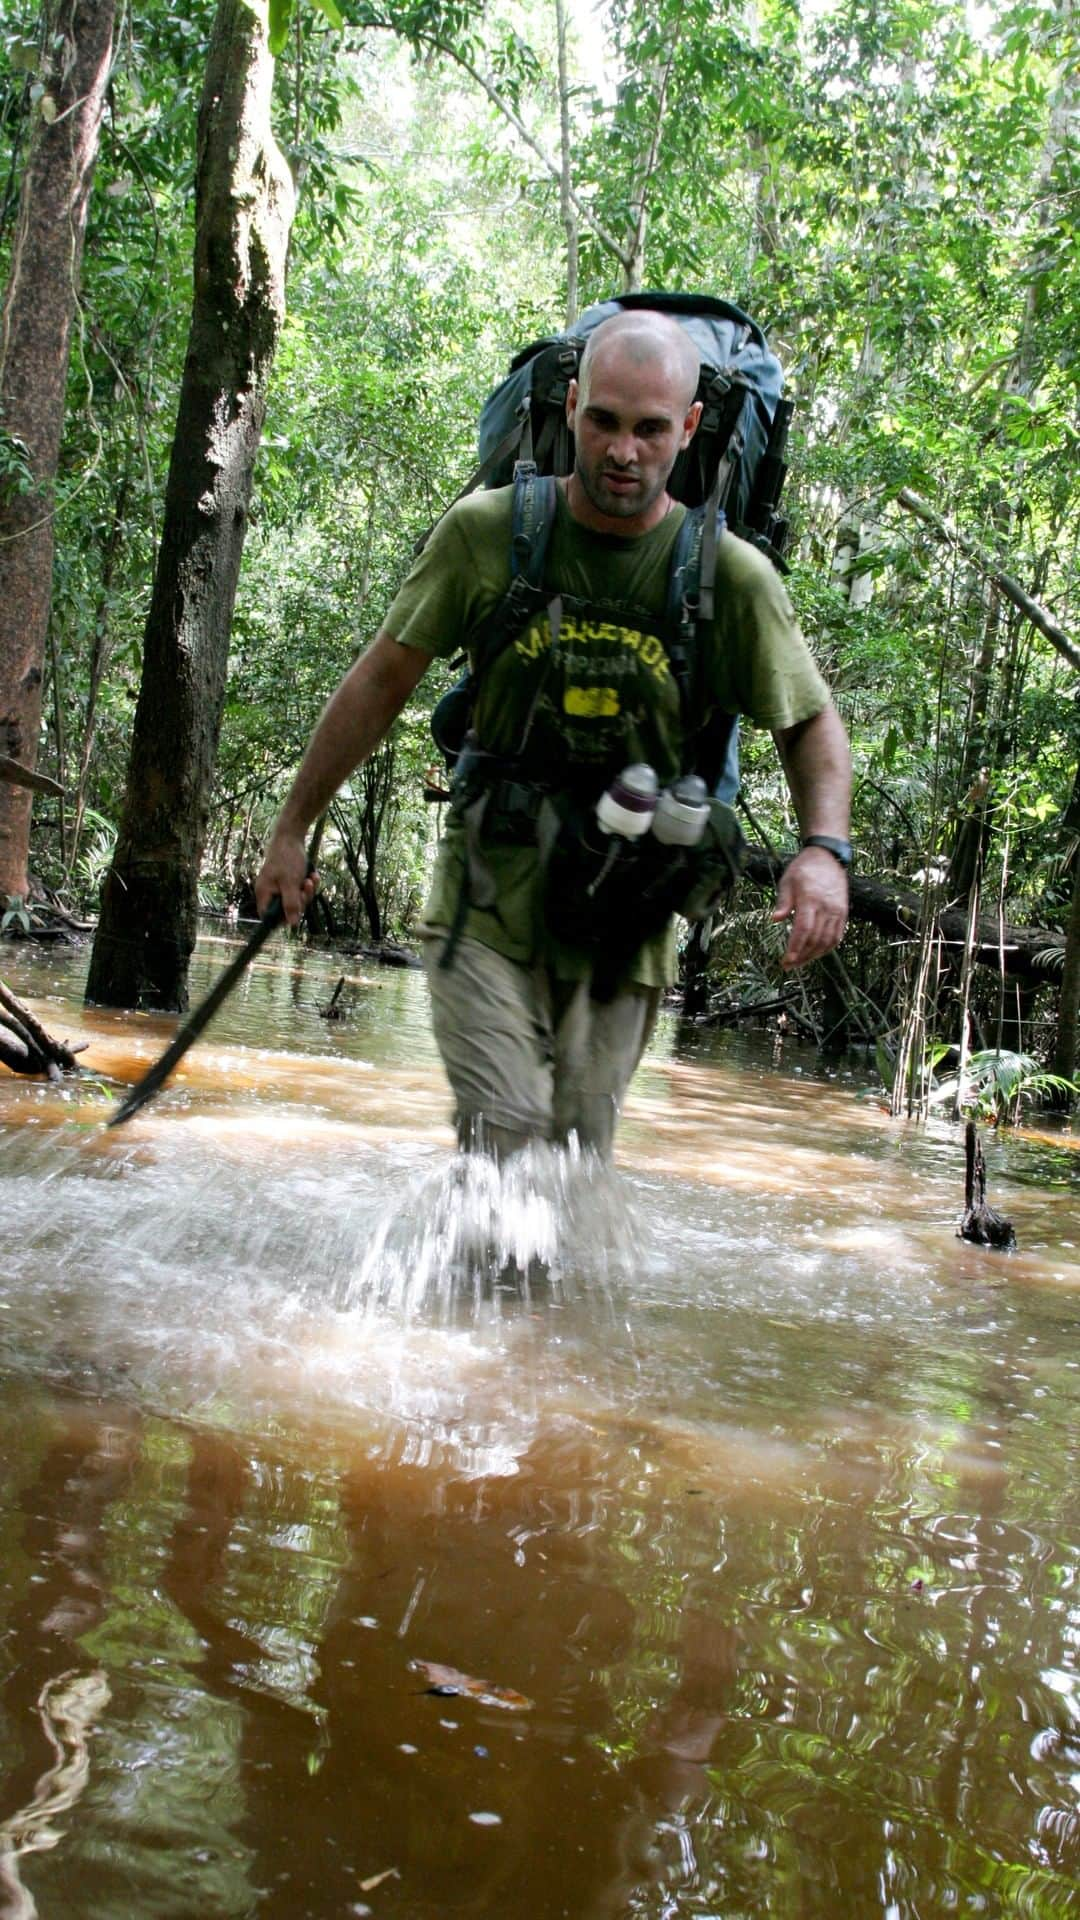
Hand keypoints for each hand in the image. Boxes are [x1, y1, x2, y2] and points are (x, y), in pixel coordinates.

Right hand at [255, 830, 317, 926]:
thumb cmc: (287, 858)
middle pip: (286, 910)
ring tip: (312, 879)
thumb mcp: (290, 883)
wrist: (291, 835)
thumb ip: (291, 904)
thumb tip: (292, 924)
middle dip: (301, 900)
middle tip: (307, 887)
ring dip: (307, 891)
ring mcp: (279, 886)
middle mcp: (270, 892)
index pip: (269, 917)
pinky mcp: (288, 881)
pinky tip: (313, 875)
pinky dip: (308, 884)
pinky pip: (299, 890)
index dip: (284, 918)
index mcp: (264, 894)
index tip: (298, 911)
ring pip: (296, 899)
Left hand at [771, 846, 848, 969]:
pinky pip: (837, 936)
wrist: (828, 857)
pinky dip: (827, 948)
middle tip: (788, 965)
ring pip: (828, 941)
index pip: (803, 929)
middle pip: (815, 939)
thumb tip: (775, 919)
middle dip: (801, 956)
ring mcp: (838, 911)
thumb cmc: (803, 869)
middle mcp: (827, 907)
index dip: (795, 948)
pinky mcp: (844, 913)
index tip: (786, 961)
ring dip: (813, 955)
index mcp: (810, 899)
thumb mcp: (787, 881)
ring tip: (800, 962)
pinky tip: (815, 953)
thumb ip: (783, 902)